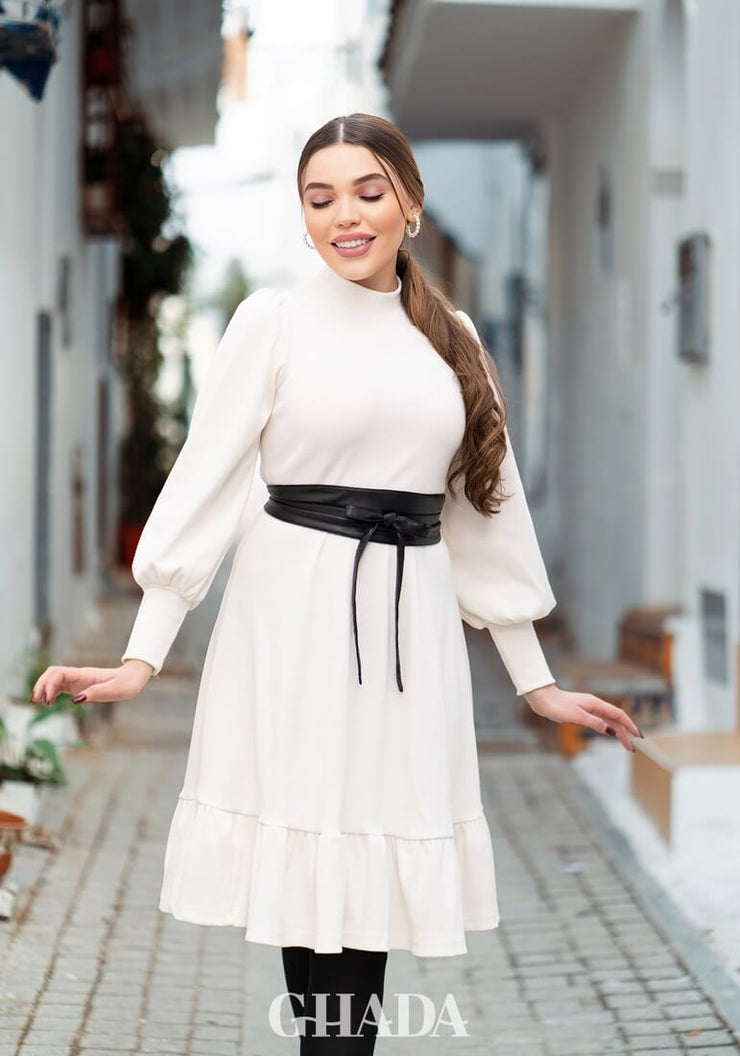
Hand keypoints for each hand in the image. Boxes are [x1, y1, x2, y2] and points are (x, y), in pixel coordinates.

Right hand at [30, 659, 154, 706]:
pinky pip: (59, 685)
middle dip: (41, 685)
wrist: (134, 679)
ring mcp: (77, 679)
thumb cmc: (127, 684)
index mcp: (85, 674)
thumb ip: (97, 693)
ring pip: (53, 678)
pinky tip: (49, 703)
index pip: (59, 673)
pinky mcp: (79, 685)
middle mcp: (78, 675)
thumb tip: (76, 699)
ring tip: (38, 703)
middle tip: (36, 701)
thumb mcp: (116, 690)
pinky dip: (50, 692)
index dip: (50, 685)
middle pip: (51, 673)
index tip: (49, 700)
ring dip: (43, 688)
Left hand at [524, 683, 643, 752]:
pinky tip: (610, 733)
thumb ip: (594, 723)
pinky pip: (599, 721)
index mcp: (596, 704)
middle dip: (625, 733)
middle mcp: (595, 705)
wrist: (542, 699)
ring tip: (625, 744)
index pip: (618, 715)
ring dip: (617, 732)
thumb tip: (611, 730)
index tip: (638, 736)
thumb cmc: (557, 706)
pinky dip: (607, 728)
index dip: (630, 725)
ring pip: (608, 721)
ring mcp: (589, 708)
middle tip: (632, 749)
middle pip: (615, 719)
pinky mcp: (582, 712)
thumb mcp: (576, 716)